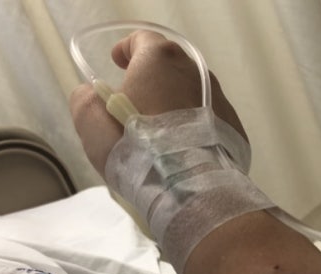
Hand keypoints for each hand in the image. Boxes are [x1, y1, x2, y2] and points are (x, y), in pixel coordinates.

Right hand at [70, 30, 246, 177]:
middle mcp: (196, 72)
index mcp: (161, 59)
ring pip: (190, 94)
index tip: (117, 62)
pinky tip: (182, 149)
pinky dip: (194, 126)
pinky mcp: (234, 128)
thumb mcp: (92, 123)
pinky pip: (209, 120)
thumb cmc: (136, 148)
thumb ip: (86, 100)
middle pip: (169, 67)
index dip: (127, 49)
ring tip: (160, 132)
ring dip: (174, 104)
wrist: (189, 187)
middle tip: (135, 102)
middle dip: (151, 79)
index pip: (142, 40)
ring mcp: (220, 99)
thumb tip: (91, 95)